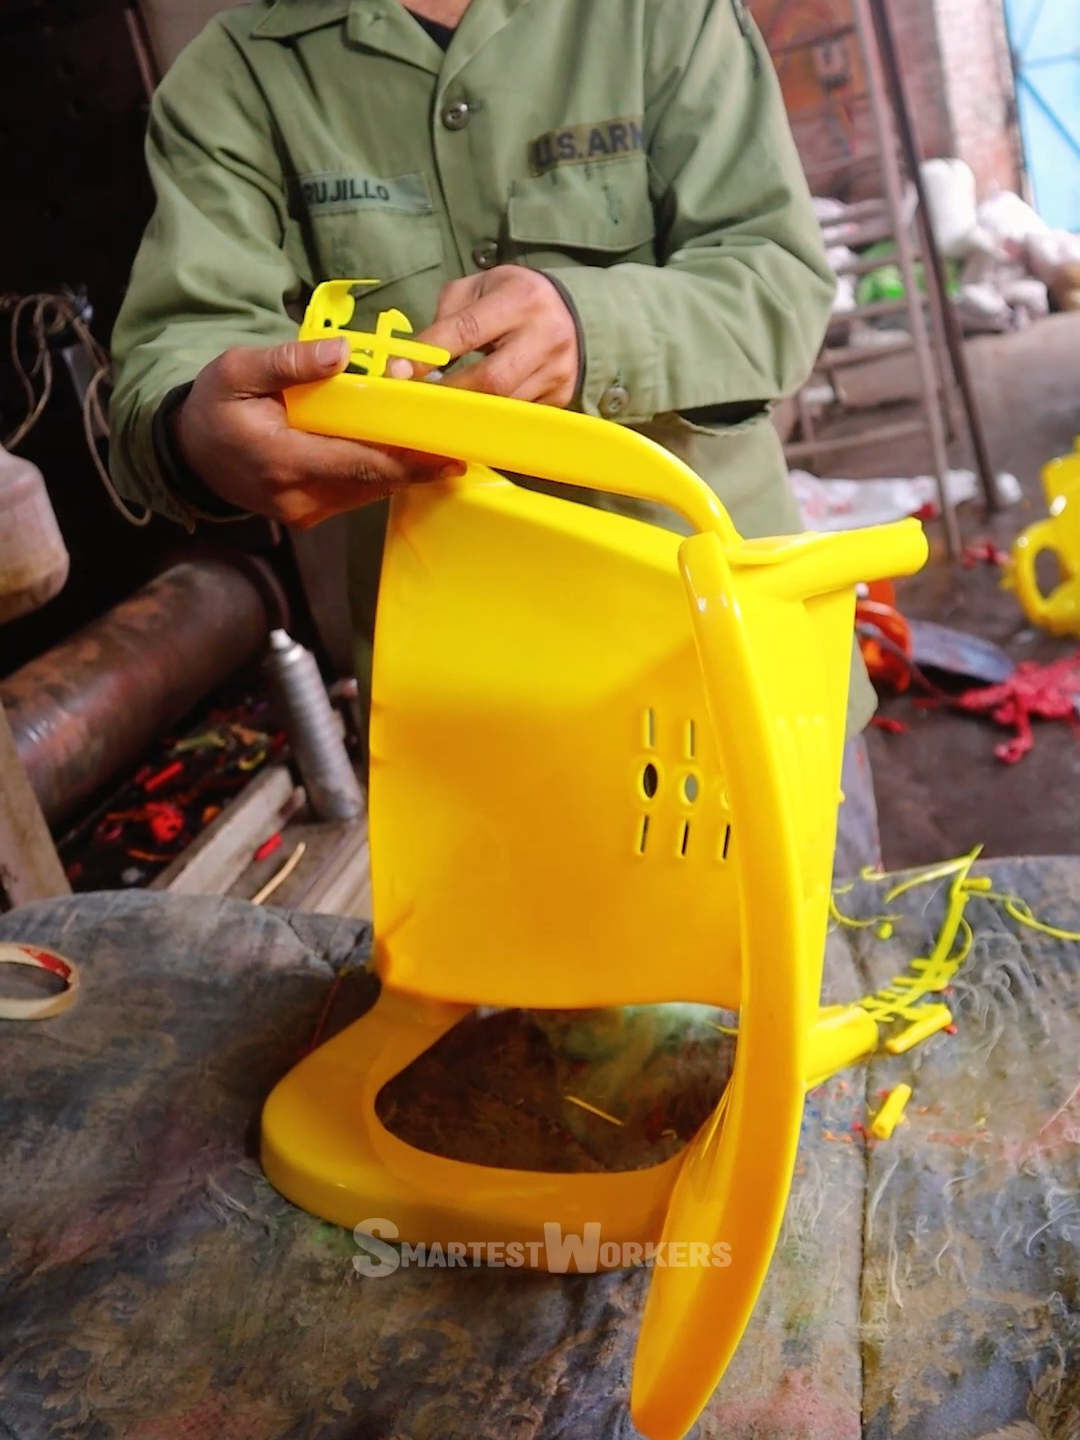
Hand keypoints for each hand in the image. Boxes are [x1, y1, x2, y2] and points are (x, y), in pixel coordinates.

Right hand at [172, 338, 461, 528]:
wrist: (189, 454)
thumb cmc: (214, 406)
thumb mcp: (236, 370)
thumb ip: (289, 361)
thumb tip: (342, 351)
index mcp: (281, 458)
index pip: (357, 462)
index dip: (405, 458)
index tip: (444, 447)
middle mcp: (298, 496)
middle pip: (371, 482)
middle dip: (415, 464)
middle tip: (457, 445)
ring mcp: (305, 512)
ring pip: (368, 491)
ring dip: (403, 470)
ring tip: (440, 447)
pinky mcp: (311, 515)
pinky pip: (356, 494)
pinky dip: (382, 475)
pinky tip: (406, 457)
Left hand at [391, 265, 578, 406]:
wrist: (579, 316)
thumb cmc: (517, 298)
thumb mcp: (483, 286)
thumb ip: (448, 313)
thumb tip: (417, 356)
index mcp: (520, 299)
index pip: (467, 329)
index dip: (430, 353)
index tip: (398, 371)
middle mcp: (544, 336)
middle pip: (489, 379)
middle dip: (448, 393)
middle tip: (417, 401)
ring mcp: (556, 372)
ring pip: (503, 406)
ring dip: (465, 413)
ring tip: (438, 411)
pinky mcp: (560, 398)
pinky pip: (517, 417)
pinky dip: (488, 421)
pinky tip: (469, 417)